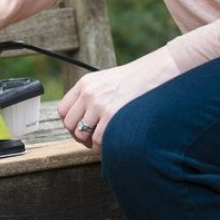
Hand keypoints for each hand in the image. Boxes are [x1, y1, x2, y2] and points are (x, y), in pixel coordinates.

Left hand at [58, 47, 179, 150]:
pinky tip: (113, 142)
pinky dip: (103, 147)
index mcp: (85, 83)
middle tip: (93, 137)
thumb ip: (92, 96)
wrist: (157, 72)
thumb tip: (82, 122)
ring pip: (82, 135)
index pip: (63, 110)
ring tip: (105, 140)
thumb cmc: (135, 80)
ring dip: (92, 142)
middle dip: (80, 135)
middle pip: (70, 125)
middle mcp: (89, 93)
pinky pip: (98, 141)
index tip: (81, 128)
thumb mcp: (107, 81)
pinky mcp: (112, 116)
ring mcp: (99, 105)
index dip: (71, 123)